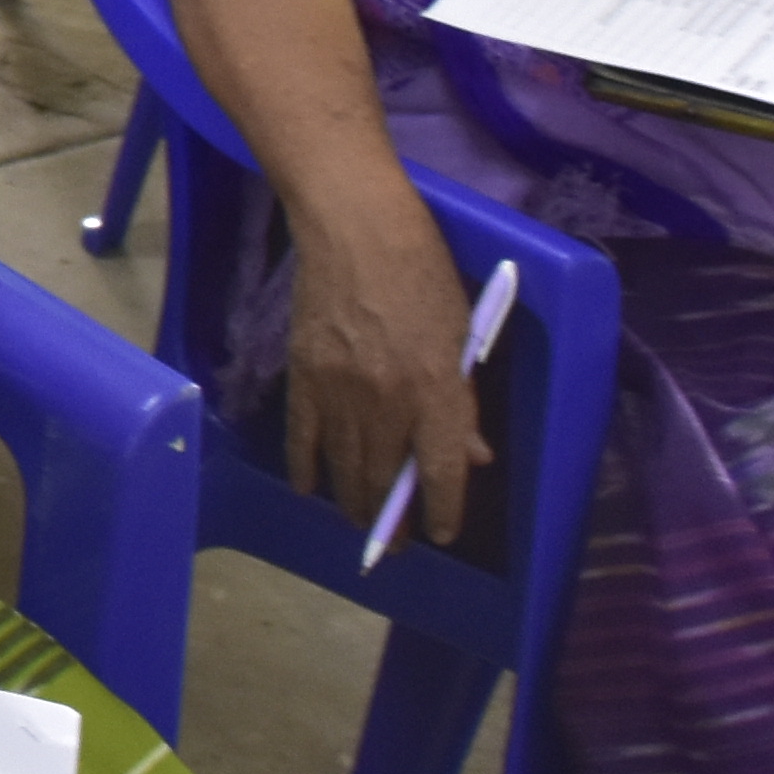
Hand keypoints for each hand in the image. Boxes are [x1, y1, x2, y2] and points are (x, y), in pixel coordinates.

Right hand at [275, 204, 487, 543]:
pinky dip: (306, 468)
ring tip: (358, 522)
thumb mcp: (462, 335)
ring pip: (345, 465)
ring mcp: (341, 390)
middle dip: (390, 518)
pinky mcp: (304, 375)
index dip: (440, 509)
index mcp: (436, 388)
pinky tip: (310, 490)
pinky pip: (303, 436)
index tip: (438, 533)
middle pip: (386, 476)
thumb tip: (470, 454)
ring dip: (353, 501)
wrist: (355, 230)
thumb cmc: (424, 273)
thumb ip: (462, 400)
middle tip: (392, 543)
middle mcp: (388, 400)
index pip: (440, 469)